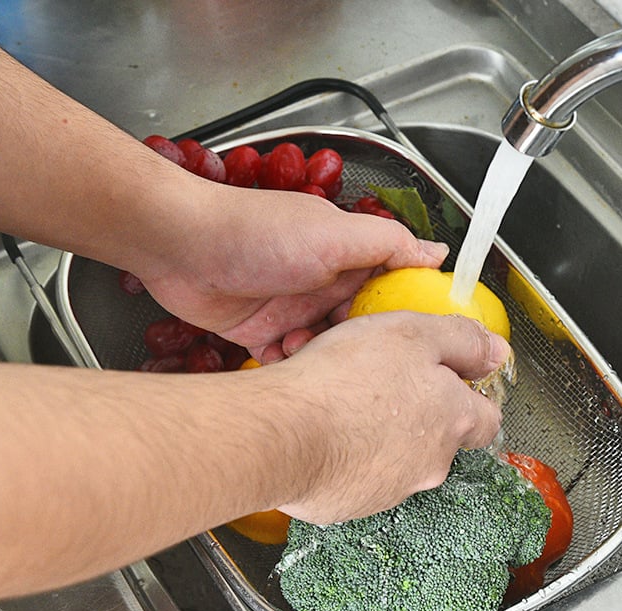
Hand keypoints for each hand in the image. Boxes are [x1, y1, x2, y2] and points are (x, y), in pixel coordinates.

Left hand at [133, 183, 448, 361]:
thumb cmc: (256, 233)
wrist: (182, 248)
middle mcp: (325, 286)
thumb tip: (438, 252)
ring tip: (310, 350)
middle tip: (362, 360)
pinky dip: (292, 365)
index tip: (417, 343)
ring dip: (324, 358)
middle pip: (361, 329)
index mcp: (348, 260)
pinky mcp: (266, 335)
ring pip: (328, 351)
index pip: (391, 291)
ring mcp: (295, 312)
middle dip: (362, 348)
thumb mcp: (335, 234)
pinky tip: (284, 357)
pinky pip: (291, 362)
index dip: (404, 317)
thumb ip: (389, 244)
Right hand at [266, 311, 509, 522]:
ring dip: (380, 435)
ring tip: (344, 404)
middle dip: (418, 413)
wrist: (282, 433)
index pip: (486, 418)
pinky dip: (349, 458)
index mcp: (452, 421)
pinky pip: (361, 478)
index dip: (470, 394)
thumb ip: (462, 340)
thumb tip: (495, 351)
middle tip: (381, 382)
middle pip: (439, 437)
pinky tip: (325, 432)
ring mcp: (393, 490)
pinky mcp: (355, 505)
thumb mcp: (411, 333)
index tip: (449, 378)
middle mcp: (431, 463)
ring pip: (399, 458)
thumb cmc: (343, 379)